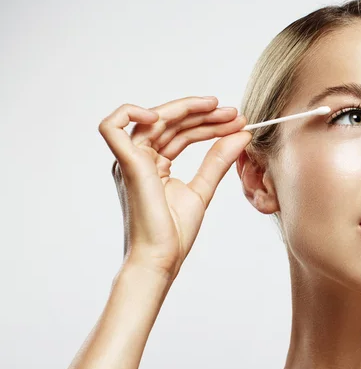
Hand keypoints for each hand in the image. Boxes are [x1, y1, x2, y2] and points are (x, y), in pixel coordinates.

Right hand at [98, 96, 252, 281]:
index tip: (237, 122)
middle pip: (171, 122)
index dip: (208, 123)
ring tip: (222, 111)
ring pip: (155, 118)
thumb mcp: (203, 188)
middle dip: (204, 114)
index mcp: (153, 163)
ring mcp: (129, 159)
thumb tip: (241, 134)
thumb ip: (218, 160)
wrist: (162, 258)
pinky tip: (162, 114)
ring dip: (190, 110)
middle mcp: (139, 158)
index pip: (181, 132)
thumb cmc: (175, 233)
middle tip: (234, 114)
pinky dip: (131, 112)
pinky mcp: (126, 164)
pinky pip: (112, 126)